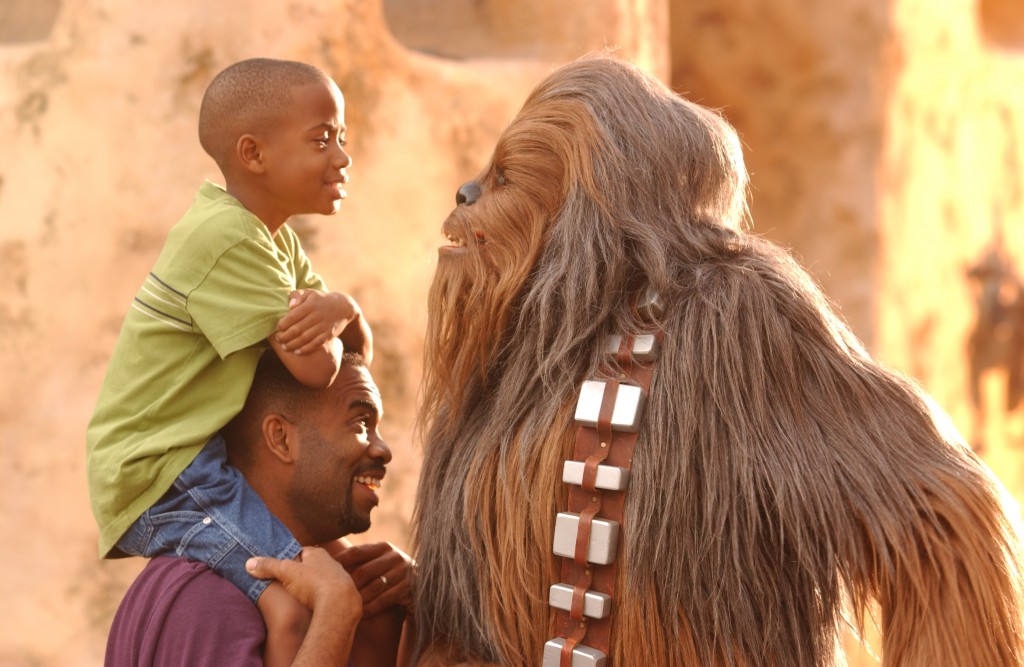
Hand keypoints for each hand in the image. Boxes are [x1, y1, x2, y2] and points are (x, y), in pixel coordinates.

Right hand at [246, 546, 361, 613]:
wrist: (340, 604)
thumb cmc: (314, 583)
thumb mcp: (286, 572)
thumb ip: (269, 566)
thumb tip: (249, 563)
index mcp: (318, 553)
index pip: (301, 552)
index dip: (291, 559)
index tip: (281, 567)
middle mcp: (331, 563)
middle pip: (313, 566)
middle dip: (302, 573)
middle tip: (289, 583)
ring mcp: (340, 579)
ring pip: (323, 579)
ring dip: (314, 586)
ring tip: (302, 596)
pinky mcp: (344, 595)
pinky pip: (330, 593)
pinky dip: (323, 597)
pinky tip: (316, 604)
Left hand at [276, 290, 360, 355]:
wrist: (343, 307)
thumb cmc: (320, 300)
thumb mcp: (309, 293)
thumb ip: (297, 295)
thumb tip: (290, 306)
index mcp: (310, 305)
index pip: (293, 316)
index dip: (283, 323)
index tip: (278, 327)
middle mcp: (317, 316)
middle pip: (297, 329)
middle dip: (285, 336)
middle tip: (278, 339)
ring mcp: (323, 326)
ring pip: (305, 338)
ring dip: (292, 344)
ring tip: (284, 347)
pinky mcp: (329, 334)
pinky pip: (316, 344)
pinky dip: (306, 349)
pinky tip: (297, 351)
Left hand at [324, 540, 414, 616]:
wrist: (422, 589)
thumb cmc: (392, 577)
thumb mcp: (381, 563)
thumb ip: (363, 561)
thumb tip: (328, 561)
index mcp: (384, 547)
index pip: (357, 552)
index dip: (339, 561)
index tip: (322, 570)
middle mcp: (395, 556)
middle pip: (364, 571)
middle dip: (347, 585)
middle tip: (331, 596)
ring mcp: (404, 571)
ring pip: (374, 587)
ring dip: (357, 600)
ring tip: (343, 608)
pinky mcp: (410, 587)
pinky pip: (385, 600)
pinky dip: (370, 608)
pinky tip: (359, 614)